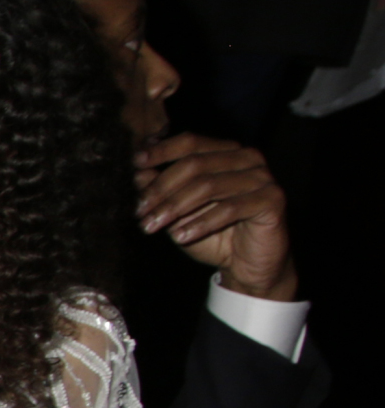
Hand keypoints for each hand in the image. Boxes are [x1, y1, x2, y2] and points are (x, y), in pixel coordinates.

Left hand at [136, 132, 295, 297]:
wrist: (246, 264)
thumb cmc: (212, 234)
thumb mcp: (180, 213)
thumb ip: (164, 192)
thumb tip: (139, 173)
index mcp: (226, 152)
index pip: (190, 142)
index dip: (161, 151)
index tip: (136, 164)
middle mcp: (247, 158)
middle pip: (195, 164)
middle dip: (162, 188)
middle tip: (140, 211)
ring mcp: (262, 177)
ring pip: (208, 185)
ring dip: (175, 207)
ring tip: (153, 226)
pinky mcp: (272, 199)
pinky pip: (230, 208)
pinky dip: (201, 223)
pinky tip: (181, 236)